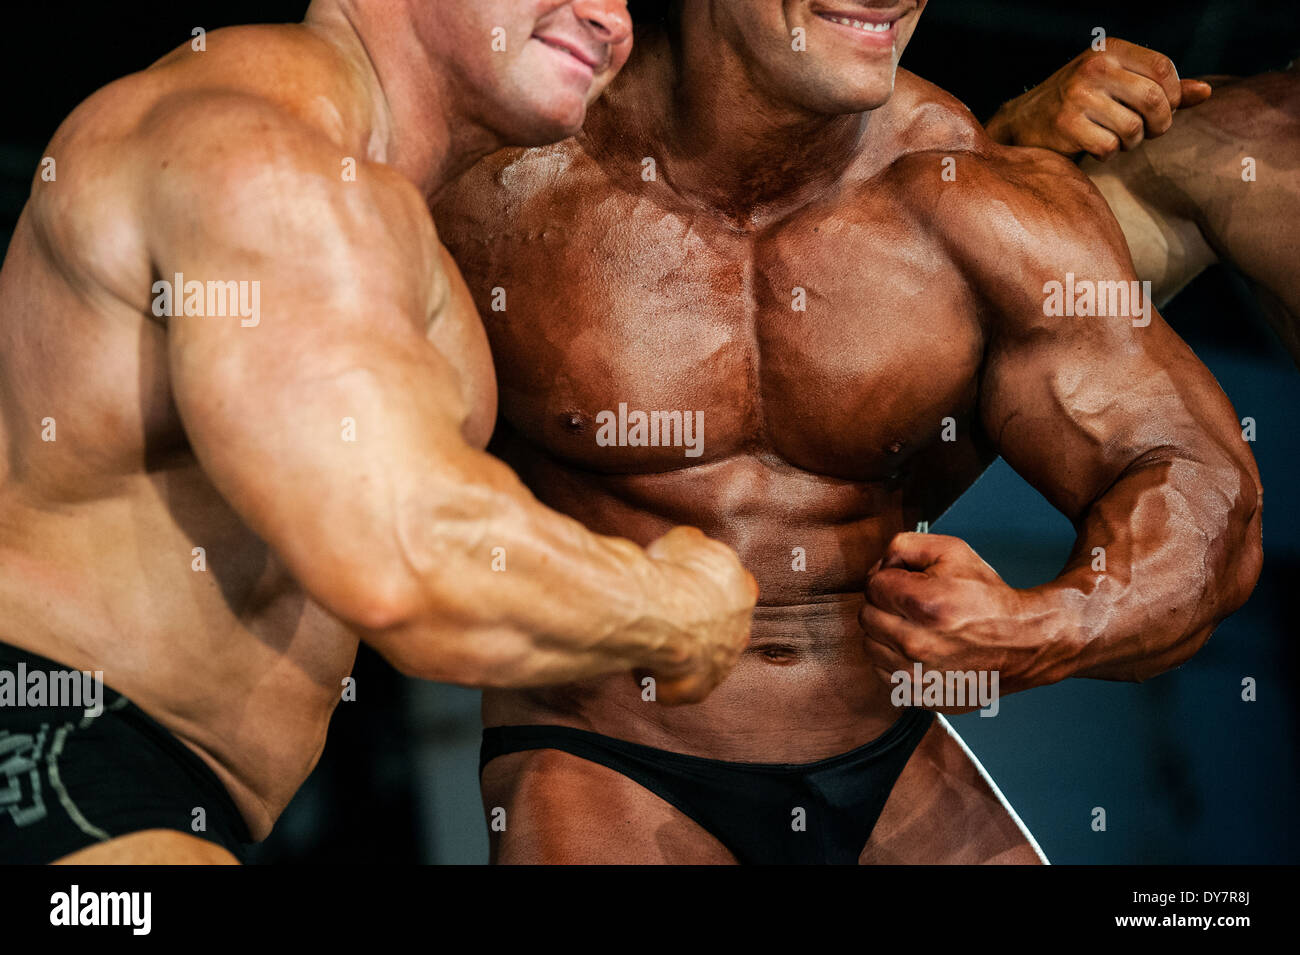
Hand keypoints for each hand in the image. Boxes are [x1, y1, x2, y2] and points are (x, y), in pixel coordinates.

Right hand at [639, 527, 756, 704]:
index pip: (737, 589)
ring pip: (704, 661)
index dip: (712, 589)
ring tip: (655, 644)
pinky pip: (680, 688)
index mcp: (742, 590)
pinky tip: (646, 671)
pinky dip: (664, 683)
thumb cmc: (674, 573)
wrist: (661, 612)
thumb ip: (693, 546)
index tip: (690, 586)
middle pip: (724, 629)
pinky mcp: (697, 688)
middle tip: (671, 617)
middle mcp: (739, 629)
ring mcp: (721, 663)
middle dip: (701, 625)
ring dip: (684, 655)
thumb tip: (691, 545)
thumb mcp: (684, 540)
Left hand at [860, 533, 1061, 700]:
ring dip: (887, 634)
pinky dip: (895, 661)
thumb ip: (904, 546)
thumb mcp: (952, 551)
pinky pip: (883, 673)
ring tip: (916, 628)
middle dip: (885, 605)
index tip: (909, 583)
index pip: (873, 585)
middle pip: (866, 616)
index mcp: (924, 605)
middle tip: (912, 605)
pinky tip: (919, 651)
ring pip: (870, 646)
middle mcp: (916, 644)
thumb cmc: (987, 598)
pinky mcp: (919, 696)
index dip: (890, 578)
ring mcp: (916, 675)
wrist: (1022, 643)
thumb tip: (877, 566)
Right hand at [986, 38, 1211, 160]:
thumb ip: (1162, 88)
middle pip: (1155, 100)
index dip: (1175, 95)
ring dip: (1132, 143)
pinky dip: (1107, 154)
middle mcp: (1094, 66)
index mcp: (1110, 50)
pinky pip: (1108, 148)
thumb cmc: (1081, 102)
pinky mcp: (1065, 124)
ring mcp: (1077, 95)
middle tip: (1149, 132)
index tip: (1165, 109)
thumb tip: (1207, 92)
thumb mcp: (1120, 84)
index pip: (1164, 69)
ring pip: (1134, 128)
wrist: (1024, 121)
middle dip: (1160, 124)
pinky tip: (1095, 146)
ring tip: (1118, 139)